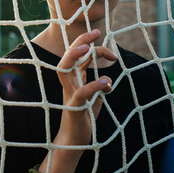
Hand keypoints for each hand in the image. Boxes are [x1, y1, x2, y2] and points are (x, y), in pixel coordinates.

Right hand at [55, 29, 115, 147]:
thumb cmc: (83, 116)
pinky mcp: (74, 108)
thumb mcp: (93, 96)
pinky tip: (107, 83)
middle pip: (68, 56)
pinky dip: (93, 86)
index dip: (88, 44)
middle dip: (79, 41)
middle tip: (96, 32)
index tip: (104, 40)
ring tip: (90, 49)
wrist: (74, 140)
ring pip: (64, 69)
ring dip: (75, 57)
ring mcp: (69, 94)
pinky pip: (81, 93)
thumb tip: (109, 78)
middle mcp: (69, 83)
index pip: (77, 55)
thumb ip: (98, 85)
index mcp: (73, 78)